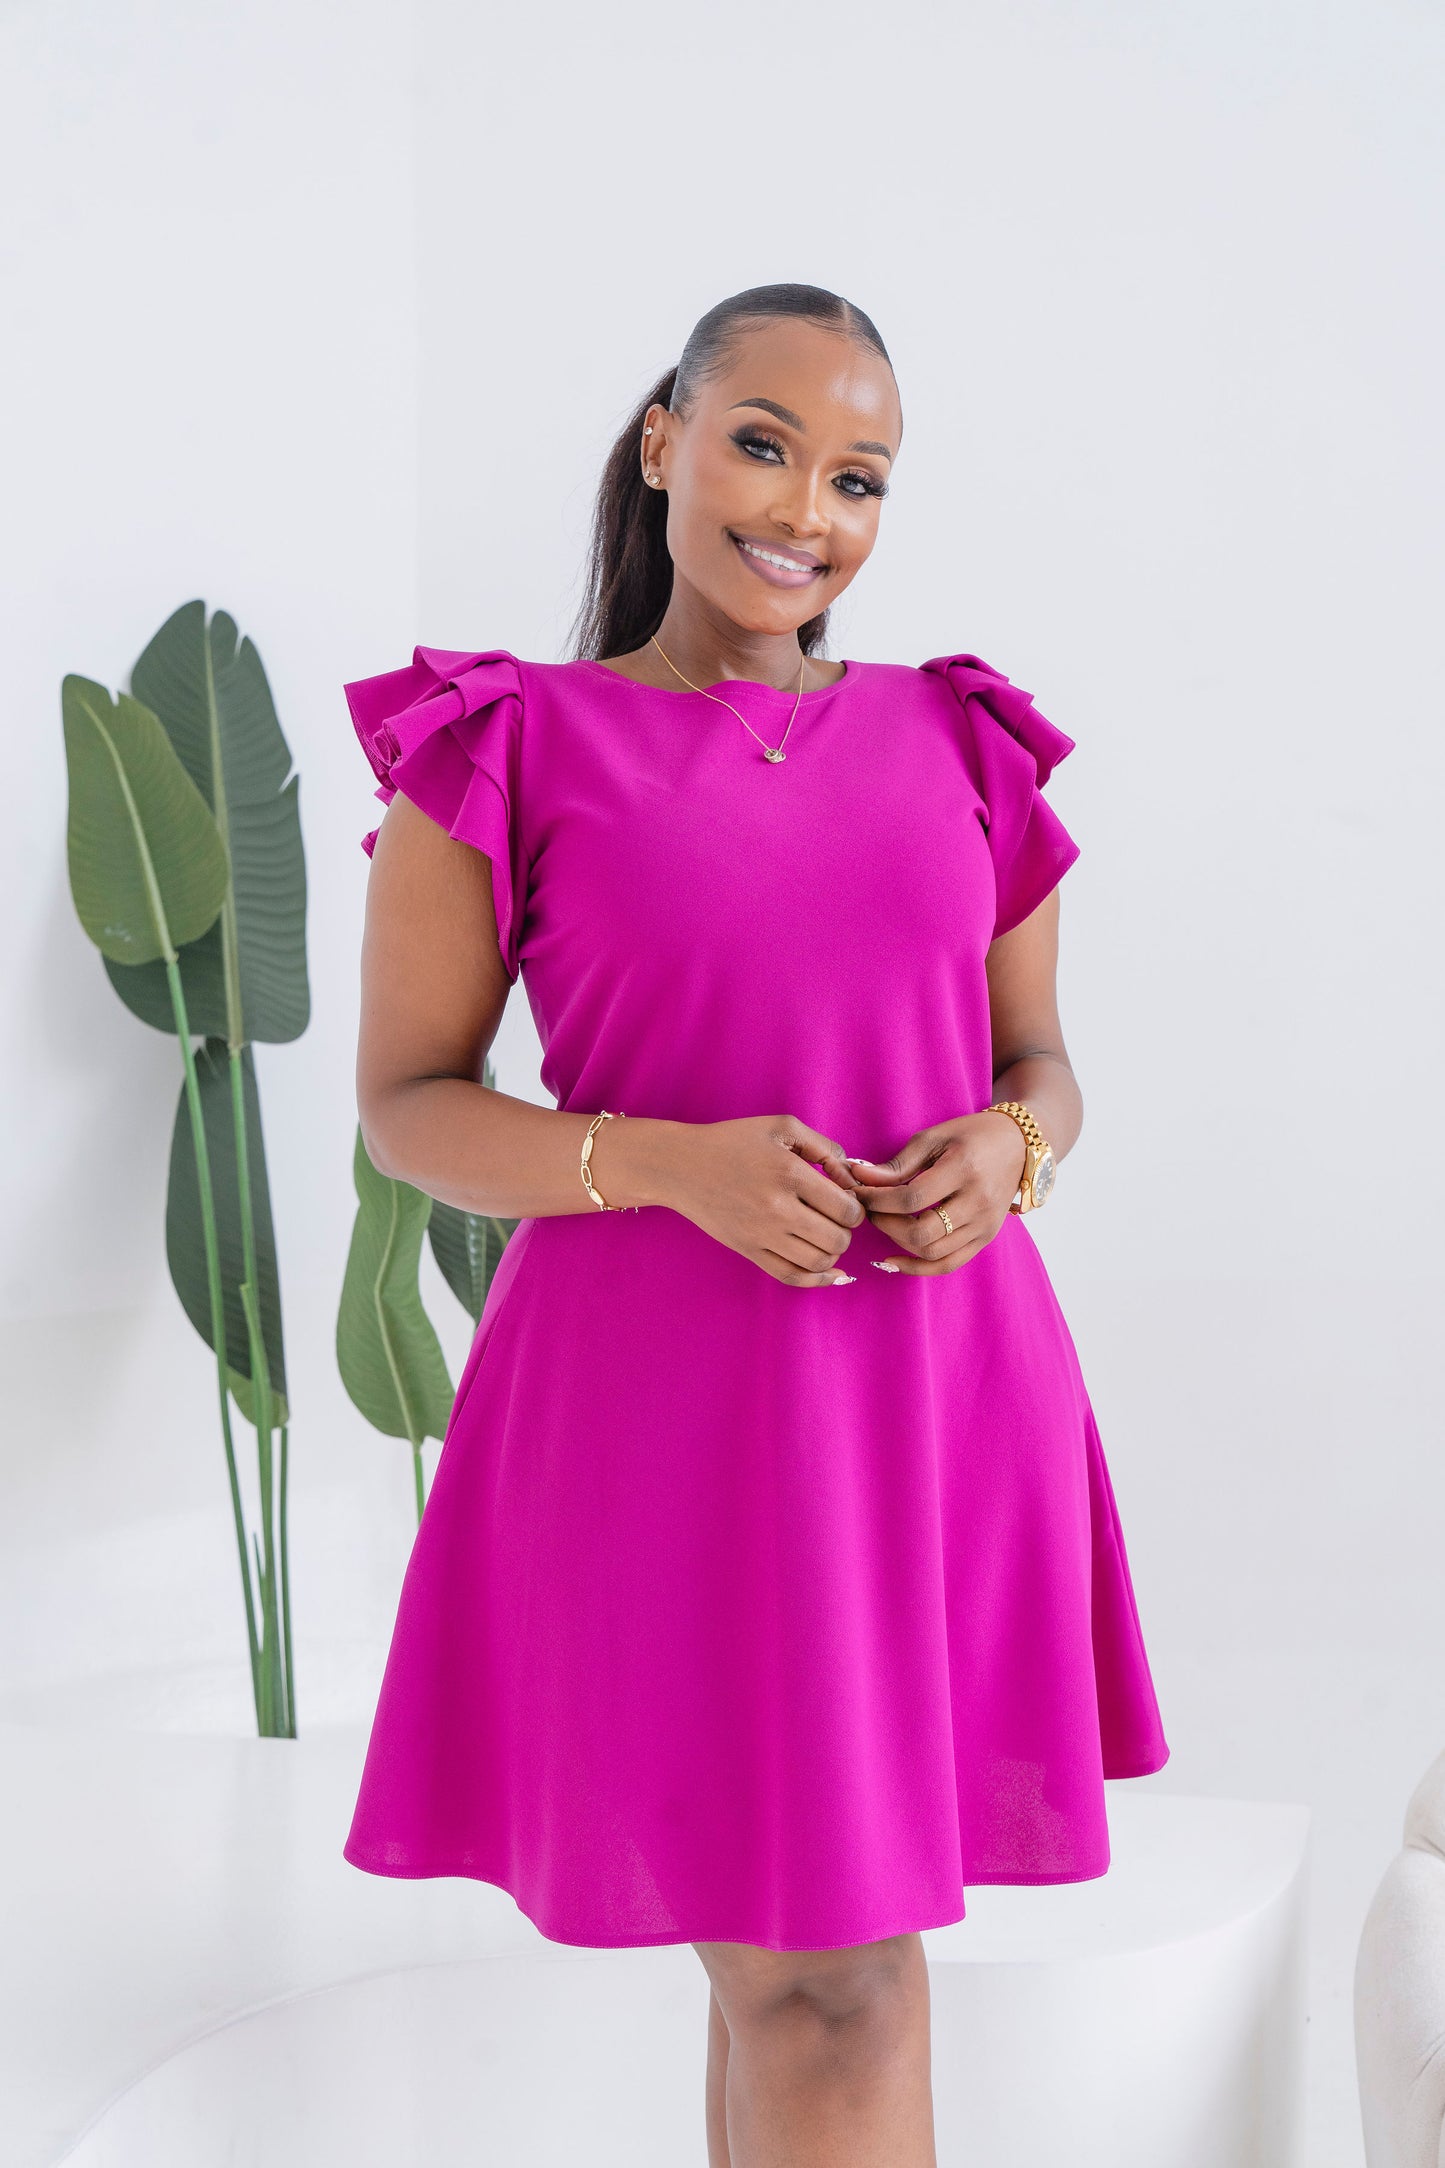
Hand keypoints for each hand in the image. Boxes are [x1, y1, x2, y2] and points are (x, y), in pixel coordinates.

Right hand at [660, 1115, 867, 1286]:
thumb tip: (851, 1179)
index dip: (856, 1207)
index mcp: (790, 1174)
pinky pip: (791, 1276)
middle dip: (846, 1231)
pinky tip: (831, 1272)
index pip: (847, 1209)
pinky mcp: (748, 1250)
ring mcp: (762, 1234)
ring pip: (819, 1262)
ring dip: (833, 1253)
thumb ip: (825, 1147)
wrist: (681, 1166)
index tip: (846, 1199)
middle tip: (836, 1218)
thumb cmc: (733, 1141)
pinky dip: (817, 1280)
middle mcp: (778, 1209)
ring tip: (825, 1235)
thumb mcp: (782, 1126)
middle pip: (838, 1239)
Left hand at [845, 1112, 1028, 1275]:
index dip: (877, 1200)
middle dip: (885, 1224)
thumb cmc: (972, 1135)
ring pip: (932, 1253)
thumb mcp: (934, 1137)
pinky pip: (948, 1264)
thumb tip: (859, 1178)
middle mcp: (979, 1202)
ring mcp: (985, 1225)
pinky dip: (918, 1267)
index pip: (911, 1198)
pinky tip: (894, 1259)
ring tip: (884, 1223)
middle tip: (870, 1209)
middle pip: (921, 1233)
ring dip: (898, 1243)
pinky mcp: (986, 1238)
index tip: (860, 1192)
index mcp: (964, 1169)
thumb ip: (898, 1163)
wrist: (1019, 1145)